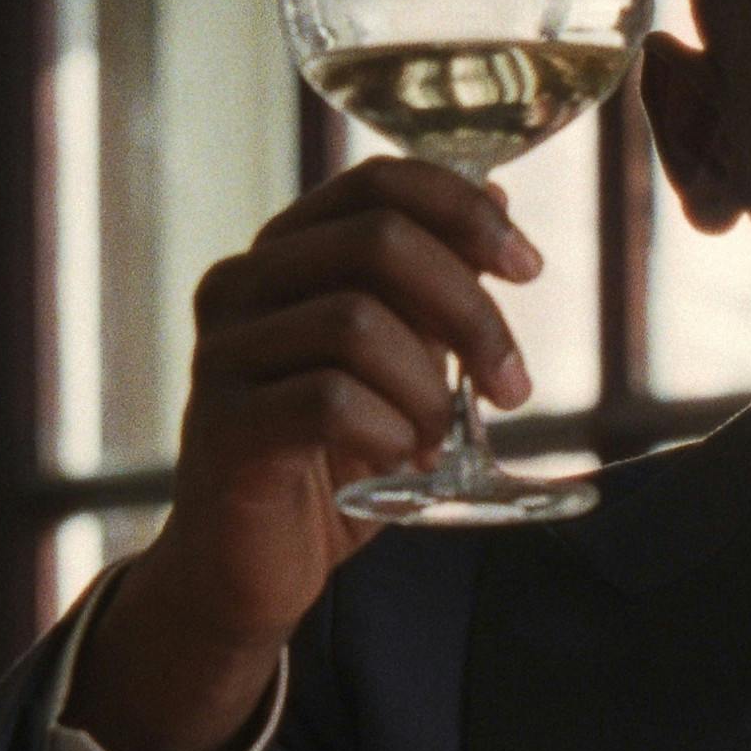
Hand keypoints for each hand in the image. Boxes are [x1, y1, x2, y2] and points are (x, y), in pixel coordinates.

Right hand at [63, 157, 541, 750]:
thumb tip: (493, 194)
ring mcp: (224, 353)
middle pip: (376, 240)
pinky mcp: (225, 424)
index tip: (527, 267)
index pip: (378, 182)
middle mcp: (241, 285)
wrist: (248, 567)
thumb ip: (431, 289)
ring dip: (425, 386)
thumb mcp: (399, 363)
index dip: (463, 210)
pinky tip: (399, 462)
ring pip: (353, 320)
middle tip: (511, 383)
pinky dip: (388, 432)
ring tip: (436, 438)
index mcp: (285, 254)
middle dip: (468, 308)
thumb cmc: (329, 461)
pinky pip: (327, 399)